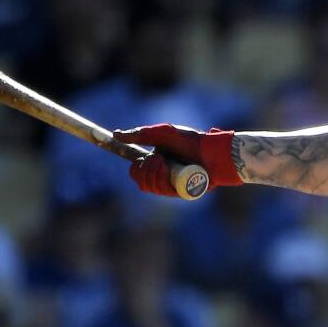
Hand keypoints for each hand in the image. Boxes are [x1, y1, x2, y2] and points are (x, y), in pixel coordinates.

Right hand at [114, 124, 241, 196]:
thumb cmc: (190, 141)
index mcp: (157, 166)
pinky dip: (162, 180)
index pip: (137, 176)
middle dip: (145, 170)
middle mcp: (165, 178)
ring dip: (153, 173)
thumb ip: (139, 134)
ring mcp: (175, 186)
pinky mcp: (185, 192)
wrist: (212, 149)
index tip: (140, 159)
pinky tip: (166, 170)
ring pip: (152, 188)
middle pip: (143, 184)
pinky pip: (166, 192)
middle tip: (157, 158)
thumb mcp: (162, 134)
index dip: (135, 170)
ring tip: (164, 161)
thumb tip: (115, 135)